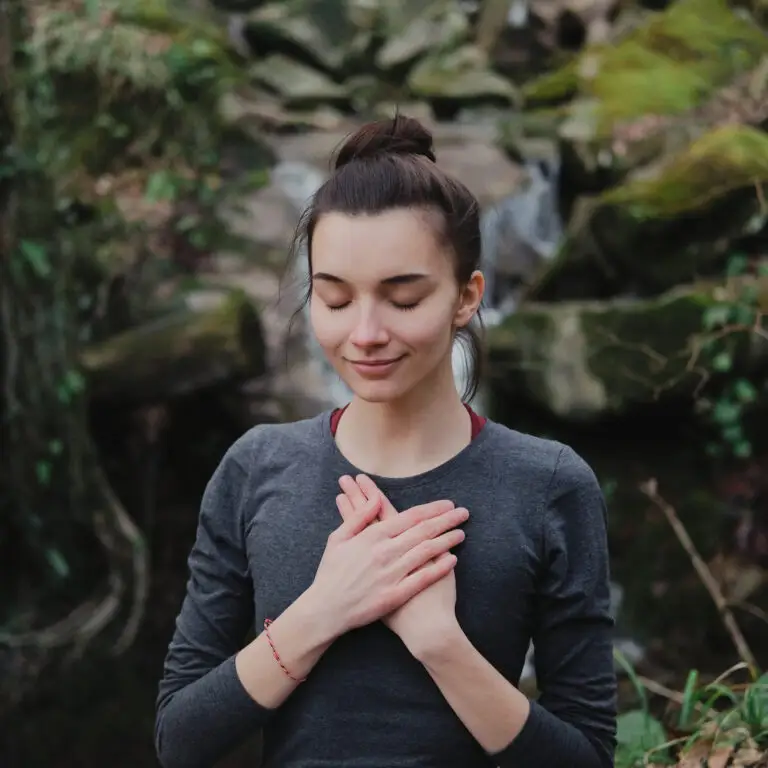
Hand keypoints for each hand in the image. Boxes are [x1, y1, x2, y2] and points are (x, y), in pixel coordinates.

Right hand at [336, 475, 464, 658]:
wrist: (325, 610)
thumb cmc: (330, 573)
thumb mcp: (337, 538)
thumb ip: (358, 517)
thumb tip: (375, 499)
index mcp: (372, 536)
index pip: (409, 517)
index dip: (431, 509)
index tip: (447, 504)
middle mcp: (384, 552)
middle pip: (423, 531)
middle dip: (446, 520)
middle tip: (463, 513)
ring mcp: (391, 574)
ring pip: (426, 552)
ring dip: (447, 540)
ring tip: (462, 533)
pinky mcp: (395, 595)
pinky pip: (422, 579)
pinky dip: (439, 568)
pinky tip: (452, 560)